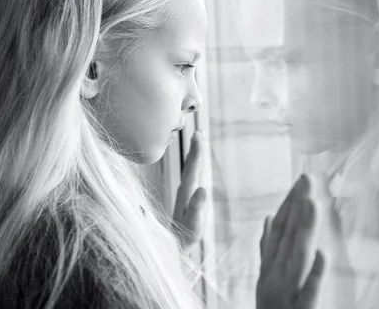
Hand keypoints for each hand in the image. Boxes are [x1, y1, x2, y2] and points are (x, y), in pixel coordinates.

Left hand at [172, 131, 206, 253]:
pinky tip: (196, 165)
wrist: (174, 246)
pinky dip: (194, 166)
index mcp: (186, 192)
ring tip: (198, 142)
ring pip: (190, 169)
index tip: (198, 134)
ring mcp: (185, 194)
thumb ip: (197, 206)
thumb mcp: (194, 223)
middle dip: (195, 148)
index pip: (192, 166)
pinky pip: (191, 177)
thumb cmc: (185, 236)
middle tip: (199, 132)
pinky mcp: (186, 199)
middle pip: (190, 164)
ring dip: (194, 155)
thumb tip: (204, 188)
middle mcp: (184, 189)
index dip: (196, 150)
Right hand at [257, 174, 325, 308]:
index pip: (281, 231)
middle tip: (308, 179)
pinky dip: (314, 273)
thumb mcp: (265, 279)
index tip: (301, 181)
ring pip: (296, 258)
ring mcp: (285, 294)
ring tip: (312, 204)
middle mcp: (274, 277)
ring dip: (303, 230)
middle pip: (287, 238)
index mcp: (269, 268)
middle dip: (297, 207)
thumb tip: (267, 219)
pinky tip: (323, 254)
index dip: (290, 204)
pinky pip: (307, 293)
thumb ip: (266, 250)